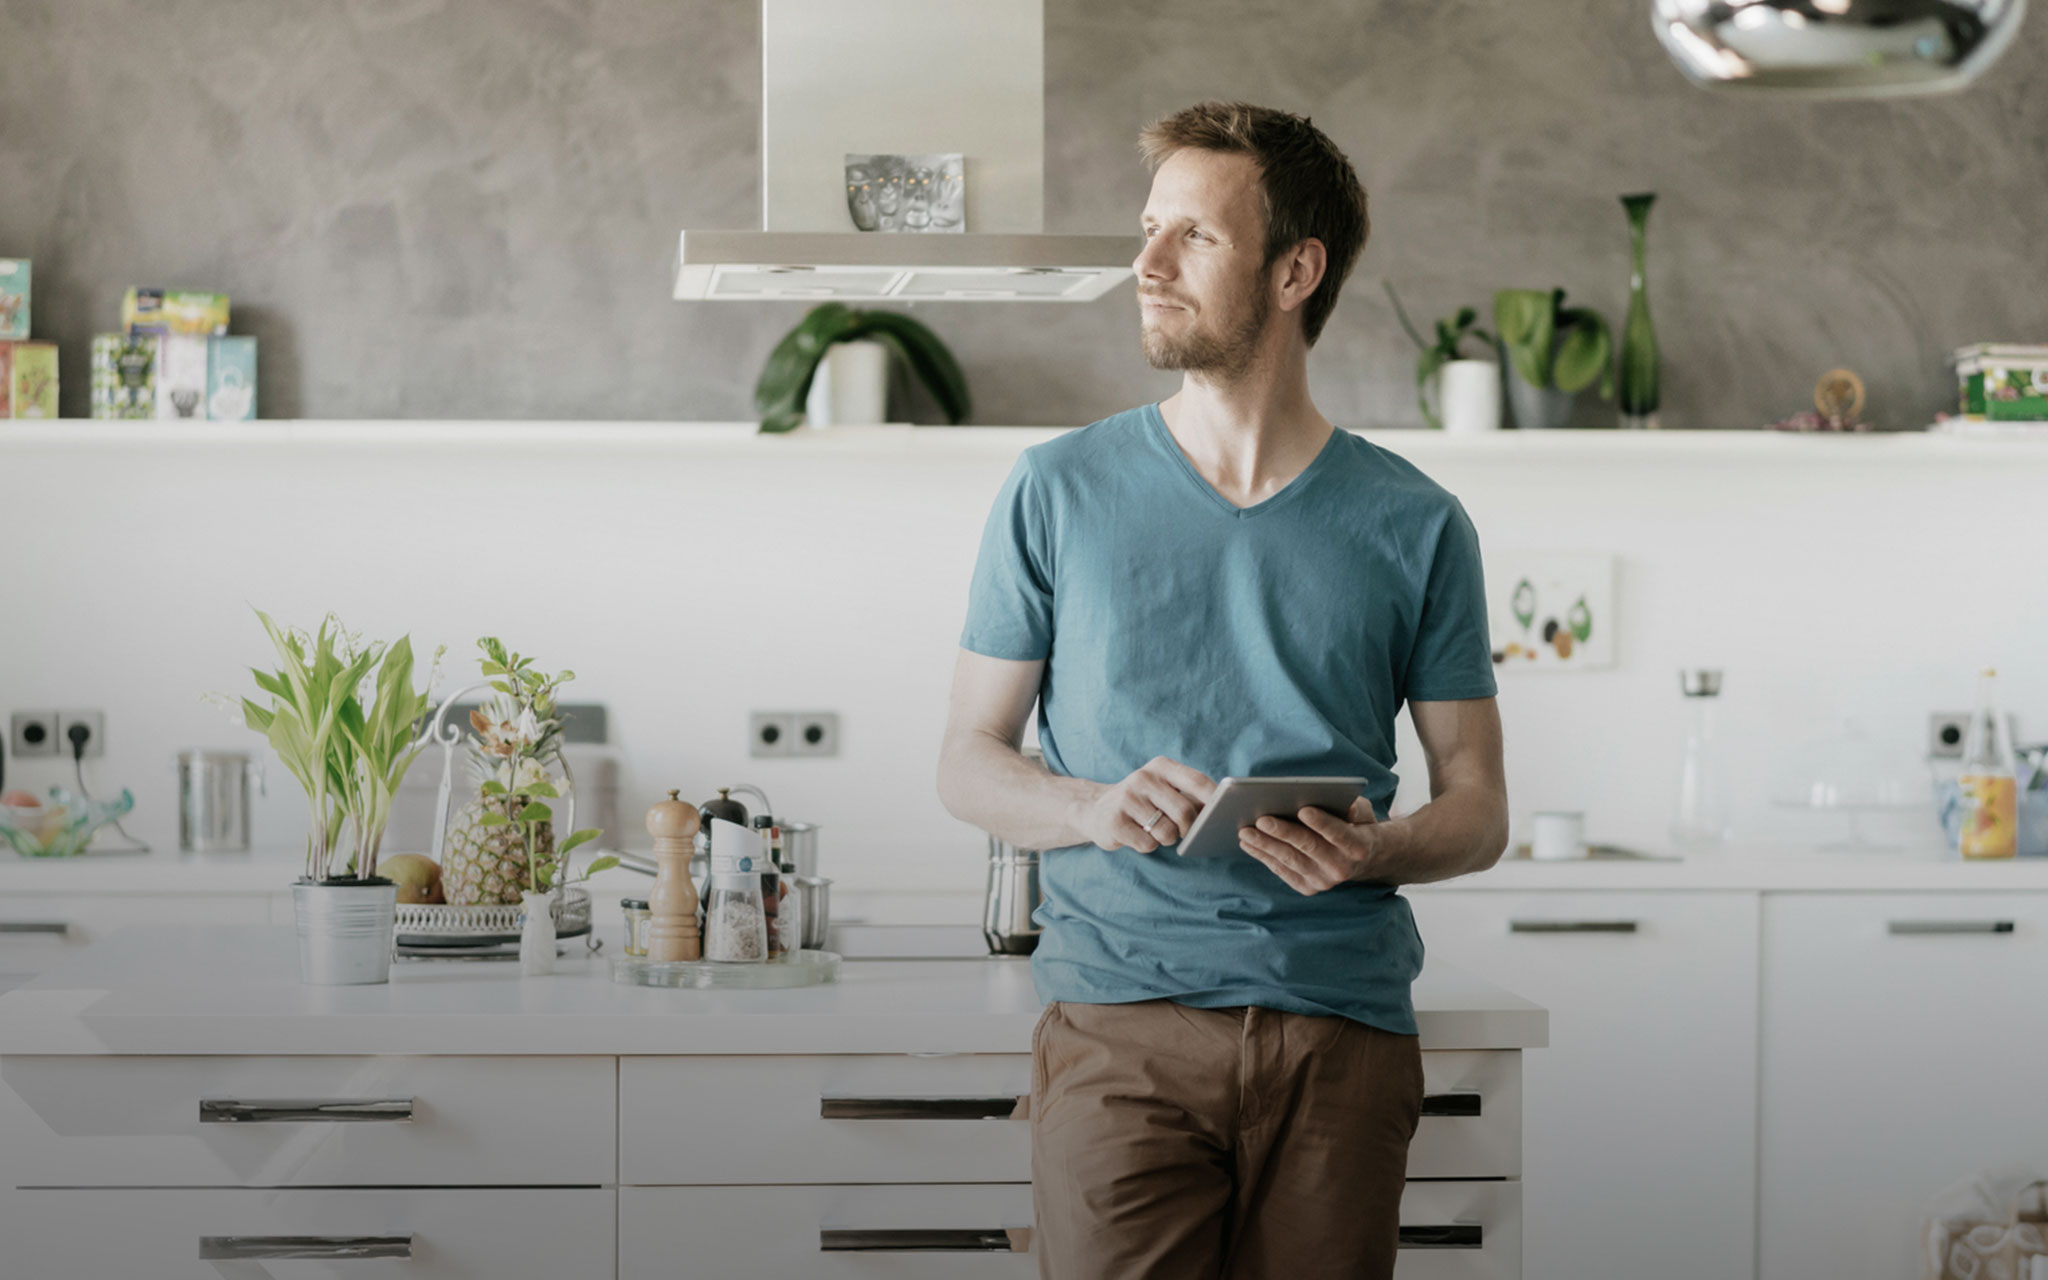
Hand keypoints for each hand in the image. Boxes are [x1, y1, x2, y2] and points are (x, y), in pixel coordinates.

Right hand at [1076, 757, 1215, 853]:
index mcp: (1160, 767)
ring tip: (1155, 830)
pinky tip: (1138, 835)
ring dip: (1167, 839)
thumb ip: (1190, 796)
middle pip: (1184, 811)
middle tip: (1183, 831)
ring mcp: (1126, 799)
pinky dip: (1149, 846)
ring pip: (1167, 832)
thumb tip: (1221, 812)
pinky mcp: (1115, 822)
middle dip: (1189, 829)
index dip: (1214, 799)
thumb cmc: (1142, 802)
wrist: (1096, 810)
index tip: (1224, 813)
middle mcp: (1142, 778)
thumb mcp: (1163, 789)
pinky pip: (1148, 844)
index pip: (1196, 781)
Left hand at [1238, 797, 1380, 894]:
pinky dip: (1263, 856)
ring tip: (1245, 831)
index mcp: (1358, 847)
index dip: (1322, 823)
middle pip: (1309, 847)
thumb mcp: (1363, 812)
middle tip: (1261, 819)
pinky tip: (1248, 844)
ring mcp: (1324, 881)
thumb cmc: (1356, 825)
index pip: (1339, 833)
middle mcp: (1342, 868)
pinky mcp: (1308, 887)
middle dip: (1283, 832)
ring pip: (1290, 859)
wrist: (1361, 859)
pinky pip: (1282, 870)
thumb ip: (1355, 807)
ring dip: (1265, 845)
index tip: (1303, 810)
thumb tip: (1345, 805)